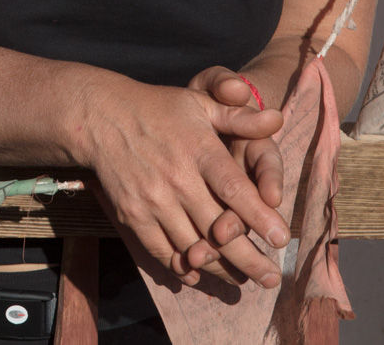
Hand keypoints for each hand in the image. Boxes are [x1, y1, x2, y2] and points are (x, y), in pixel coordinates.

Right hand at [72, 70, 288, 289]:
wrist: (101, 118)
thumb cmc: (159, 110)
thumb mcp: (200, 103)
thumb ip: (239, 117)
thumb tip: (278, 120)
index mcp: (198, 149)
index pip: (234, 188)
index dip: (260, 217)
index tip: (283, 239)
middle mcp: (176, 178)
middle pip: (219, 229)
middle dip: (249, 259)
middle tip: (272, 278)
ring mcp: (152, 200)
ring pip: (193, 247)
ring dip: (220, 269)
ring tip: (243, 280)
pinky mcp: (132, 215)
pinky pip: (162, 251)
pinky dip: (183, 268)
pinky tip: (201, 274)